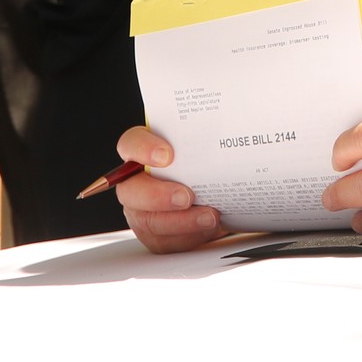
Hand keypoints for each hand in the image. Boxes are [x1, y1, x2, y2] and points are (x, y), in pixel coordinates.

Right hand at [114, 125, 228, 252]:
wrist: (220, 194)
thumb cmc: (208, 165)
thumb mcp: (207, 147)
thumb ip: (207, 137)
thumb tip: (231, 120)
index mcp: (145, 152)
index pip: (131, 144)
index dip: (143, 149)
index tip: (167, 156)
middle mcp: (137, 182)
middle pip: (130, 190)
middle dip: (158, 196)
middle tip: (186, 196)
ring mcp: (142, 210)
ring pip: (147, 221)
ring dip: (179, 221)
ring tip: (209, 216)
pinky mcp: (155, 234)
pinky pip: (164, 241)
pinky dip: (188, 237)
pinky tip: (207, 229)